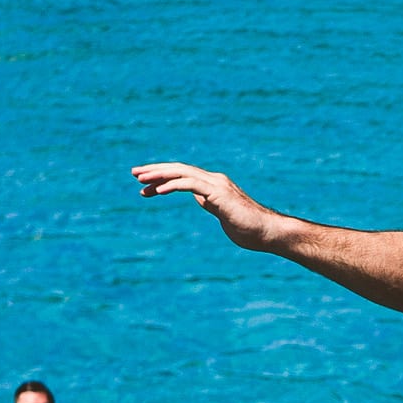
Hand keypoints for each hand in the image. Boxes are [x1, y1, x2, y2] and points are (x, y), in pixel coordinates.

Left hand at [132, 163, 285, 250]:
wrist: (268, 233)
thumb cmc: (249, 228)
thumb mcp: (222, 214)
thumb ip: (211, 204)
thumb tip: (200, 198)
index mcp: (213, 185)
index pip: (182, 176)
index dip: (162, 178)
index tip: (144, 186)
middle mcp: (214, 180)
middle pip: (179, 169)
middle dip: (155, 171)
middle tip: (134, 174)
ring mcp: (217, 185)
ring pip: (182, 173)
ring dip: (159, 175)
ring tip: (140, 180)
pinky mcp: (219, 194)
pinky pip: (191, 185)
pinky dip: (172, 185)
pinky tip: (157, 191)